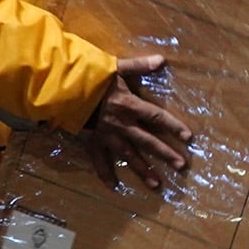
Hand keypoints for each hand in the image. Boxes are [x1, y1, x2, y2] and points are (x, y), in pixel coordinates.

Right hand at [87, 52, 193, 192]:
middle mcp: (121, 124)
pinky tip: (114, 187)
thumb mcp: (115, 67)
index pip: (157, 117)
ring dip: (143, 171)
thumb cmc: (89, 77)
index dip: (173, 126)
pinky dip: (105, 175)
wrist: (60, 90)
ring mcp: (106, 136)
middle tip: (181, 166)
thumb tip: (162, 60)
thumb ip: (139, 65)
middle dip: (165, 154)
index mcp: (129, 106)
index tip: (188, 138)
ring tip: (157, 185)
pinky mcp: (91, 143)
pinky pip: (99, 162)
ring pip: (128, 157)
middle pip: (148, 142)